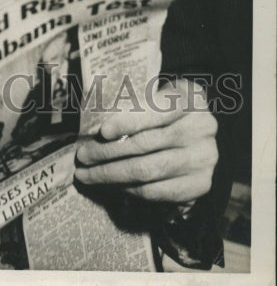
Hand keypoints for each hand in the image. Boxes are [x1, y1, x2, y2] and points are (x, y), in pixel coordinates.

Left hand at [74, 78, 217, 204]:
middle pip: (146, 144)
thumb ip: (133, 102)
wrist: (198, 133)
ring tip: (88, 174)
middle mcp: (202, 127)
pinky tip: (112, 185)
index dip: (128, 122)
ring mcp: (204, 158)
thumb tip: (94, 127)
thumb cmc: (165, 108)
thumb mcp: (156, 94)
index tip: (102, 131)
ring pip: (148, 170)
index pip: (156, 110)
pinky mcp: (201, 184)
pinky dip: (130, 189)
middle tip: (82, 156)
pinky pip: (158, 191)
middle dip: (107, 152)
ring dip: (111, 174)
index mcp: (190, 97)